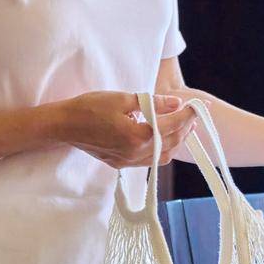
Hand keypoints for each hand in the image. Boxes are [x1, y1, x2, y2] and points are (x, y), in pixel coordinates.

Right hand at [55, 91, 196, 168]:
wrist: (63, 125)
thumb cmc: (90, 107)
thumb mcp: (123, 99)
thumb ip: (153, 103)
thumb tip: (176, 102)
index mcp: (138, 135)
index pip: (173, 125)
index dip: (189, 114)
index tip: (199, 105)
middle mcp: (135, 153)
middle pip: (172, 142)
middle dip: (186, 128)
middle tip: (193, 114)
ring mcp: (128, 161)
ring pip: (164, 155)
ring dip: (176, 140)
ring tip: (182, 125)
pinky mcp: (121, 163)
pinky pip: (150, 160)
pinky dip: (162, 149)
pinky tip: (163, 137)